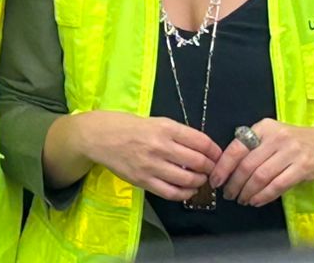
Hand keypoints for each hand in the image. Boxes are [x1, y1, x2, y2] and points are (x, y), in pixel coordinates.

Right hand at [76, 111, 220, 200]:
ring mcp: (151, 165)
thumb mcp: (150, 120)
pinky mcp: (143, 180)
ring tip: (200, 180)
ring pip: (187, 180)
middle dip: (211, 168)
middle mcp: (160, 146)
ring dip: (199, 182)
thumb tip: (198, 147)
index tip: (218, 156)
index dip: (215, 151)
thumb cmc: (122, 125)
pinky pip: (171, 193)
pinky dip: (185, 194)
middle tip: (212, 170)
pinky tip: (187, 190)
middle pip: (198, 162)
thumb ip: (173, 133)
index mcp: (163, 127)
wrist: (95, 136)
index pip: (201, 142)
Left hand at [211, 119, 313, 205]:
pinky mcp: (304, 167)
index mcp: (263, 127)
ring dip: (248, 192)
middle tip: (228, 195)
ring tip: (241, 199)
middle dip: (234, 183)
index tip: (215, 180)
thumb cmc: (297, 141)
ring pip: (261, 176)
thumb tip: (228, 168)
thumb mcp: (273, 136)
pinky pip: (278, 184)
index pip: (236, 148)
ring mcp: (291, 152)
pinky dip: (264, 195)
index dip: (223, 166)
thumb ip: (254, 147)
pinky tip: (256, 201)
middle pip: (247, 165)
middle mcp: (275, 137)